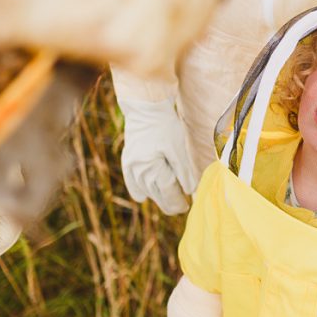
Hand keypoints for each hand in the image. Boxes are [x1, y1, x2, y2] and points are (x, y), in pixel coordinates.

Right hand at [120, 97, 198, 214]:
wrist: (145, 109)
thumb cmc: (166, 127)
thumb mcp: (180, 148)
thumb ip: (185, 172)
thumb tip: (189, 192)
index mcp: (153, 168)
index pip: (168, 194)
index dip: (178, 203)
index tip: (187, 207)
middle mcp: (139, 172)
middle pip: (157, 197)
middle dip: (170, 203)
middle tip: (181, 206)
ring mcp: (131, 169)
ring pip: (146, 192)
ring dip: (158, 197)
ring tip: (170, 195)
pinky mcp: (127, 163)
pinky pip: (133, 185)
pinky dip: (141, 191)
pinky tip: (147, 195)